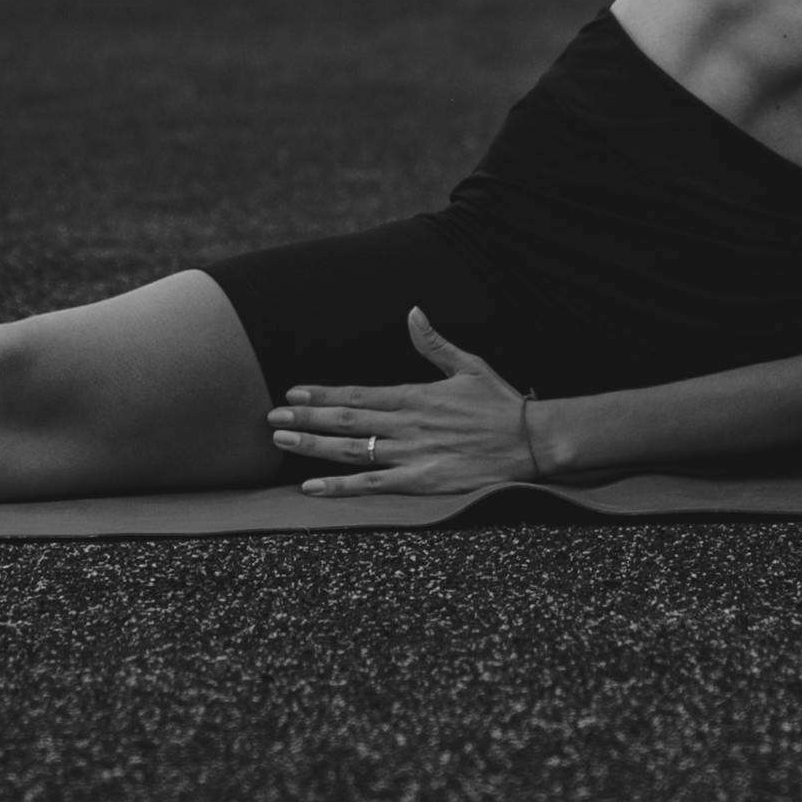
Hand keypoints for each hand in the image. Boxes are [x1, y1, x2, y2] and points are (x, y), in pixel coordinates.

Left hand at [268, 309, 545, 495]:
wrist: (531, 441)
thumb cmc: (501, 404)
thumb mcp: (469, 366)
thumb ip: (434, 343)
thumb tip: (413, 313)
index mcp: (415, 395)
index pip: (357, 393)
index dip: (322, 393)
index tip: (293, 391)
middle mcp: (407, 424)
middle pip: (345, 420)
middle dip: (305, 417)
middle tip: (270, 417)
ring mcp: (412, 454)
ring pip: (351, 450)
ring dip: (312, 445)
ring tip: (281, 440)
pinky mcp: (421, 482)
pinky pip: (373, 486)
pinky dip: (340, 487)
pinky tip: (312, 488)